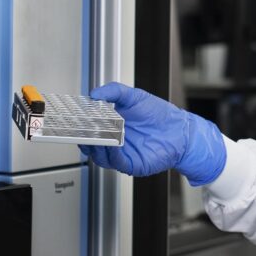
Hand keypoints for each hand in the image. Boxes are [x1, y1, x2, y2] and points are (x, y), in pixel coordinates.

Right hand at [81, 82, 225, 185]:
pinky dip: (111, 154)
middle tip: (80, 129)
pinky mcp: (131, 164)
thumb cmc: (160, 115)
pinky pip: (116, 162)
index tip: (74, 118)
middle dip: (83, 138)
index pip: (89, 129)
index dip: (80, 126)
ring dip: (95, 147)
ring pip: (100, 155)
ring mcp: (122, 154)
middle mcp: (114, 142)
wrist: (180, 130)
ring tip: (95, 135)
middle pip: (90, 145)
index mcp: (112, 126)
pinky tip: (111, 143)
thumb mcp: (134, 96)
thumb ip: (114, 91)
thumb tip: (95, 93)